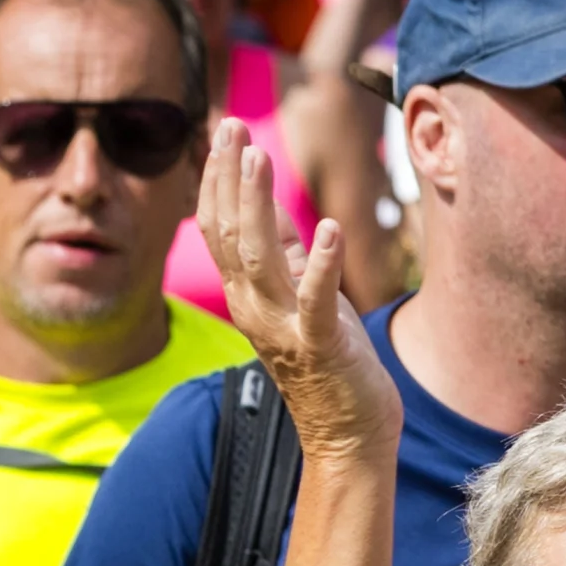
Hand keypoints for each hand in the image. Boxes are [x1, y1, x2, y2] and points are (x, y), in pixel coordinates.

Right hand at [198, 114, 397, 457]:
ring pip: (259, 259)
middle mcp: (254, 308)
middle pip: (230, 234)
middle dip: (230, 178)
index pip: (218, 228)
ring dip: (258, 206)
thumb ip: (288, 256)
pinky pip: (315, 301)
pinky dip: (321, 264)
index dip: (218, 179)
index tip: (225, 133)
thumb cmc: (330, 364)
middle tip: (233, 129)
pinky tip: (328, 228)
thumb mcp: (304, 297)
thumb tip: (274, 207)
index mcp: (246, 295)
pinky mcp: (322, 346)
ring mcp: (284, 328)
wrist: (347, 435)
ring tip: (260, 159)